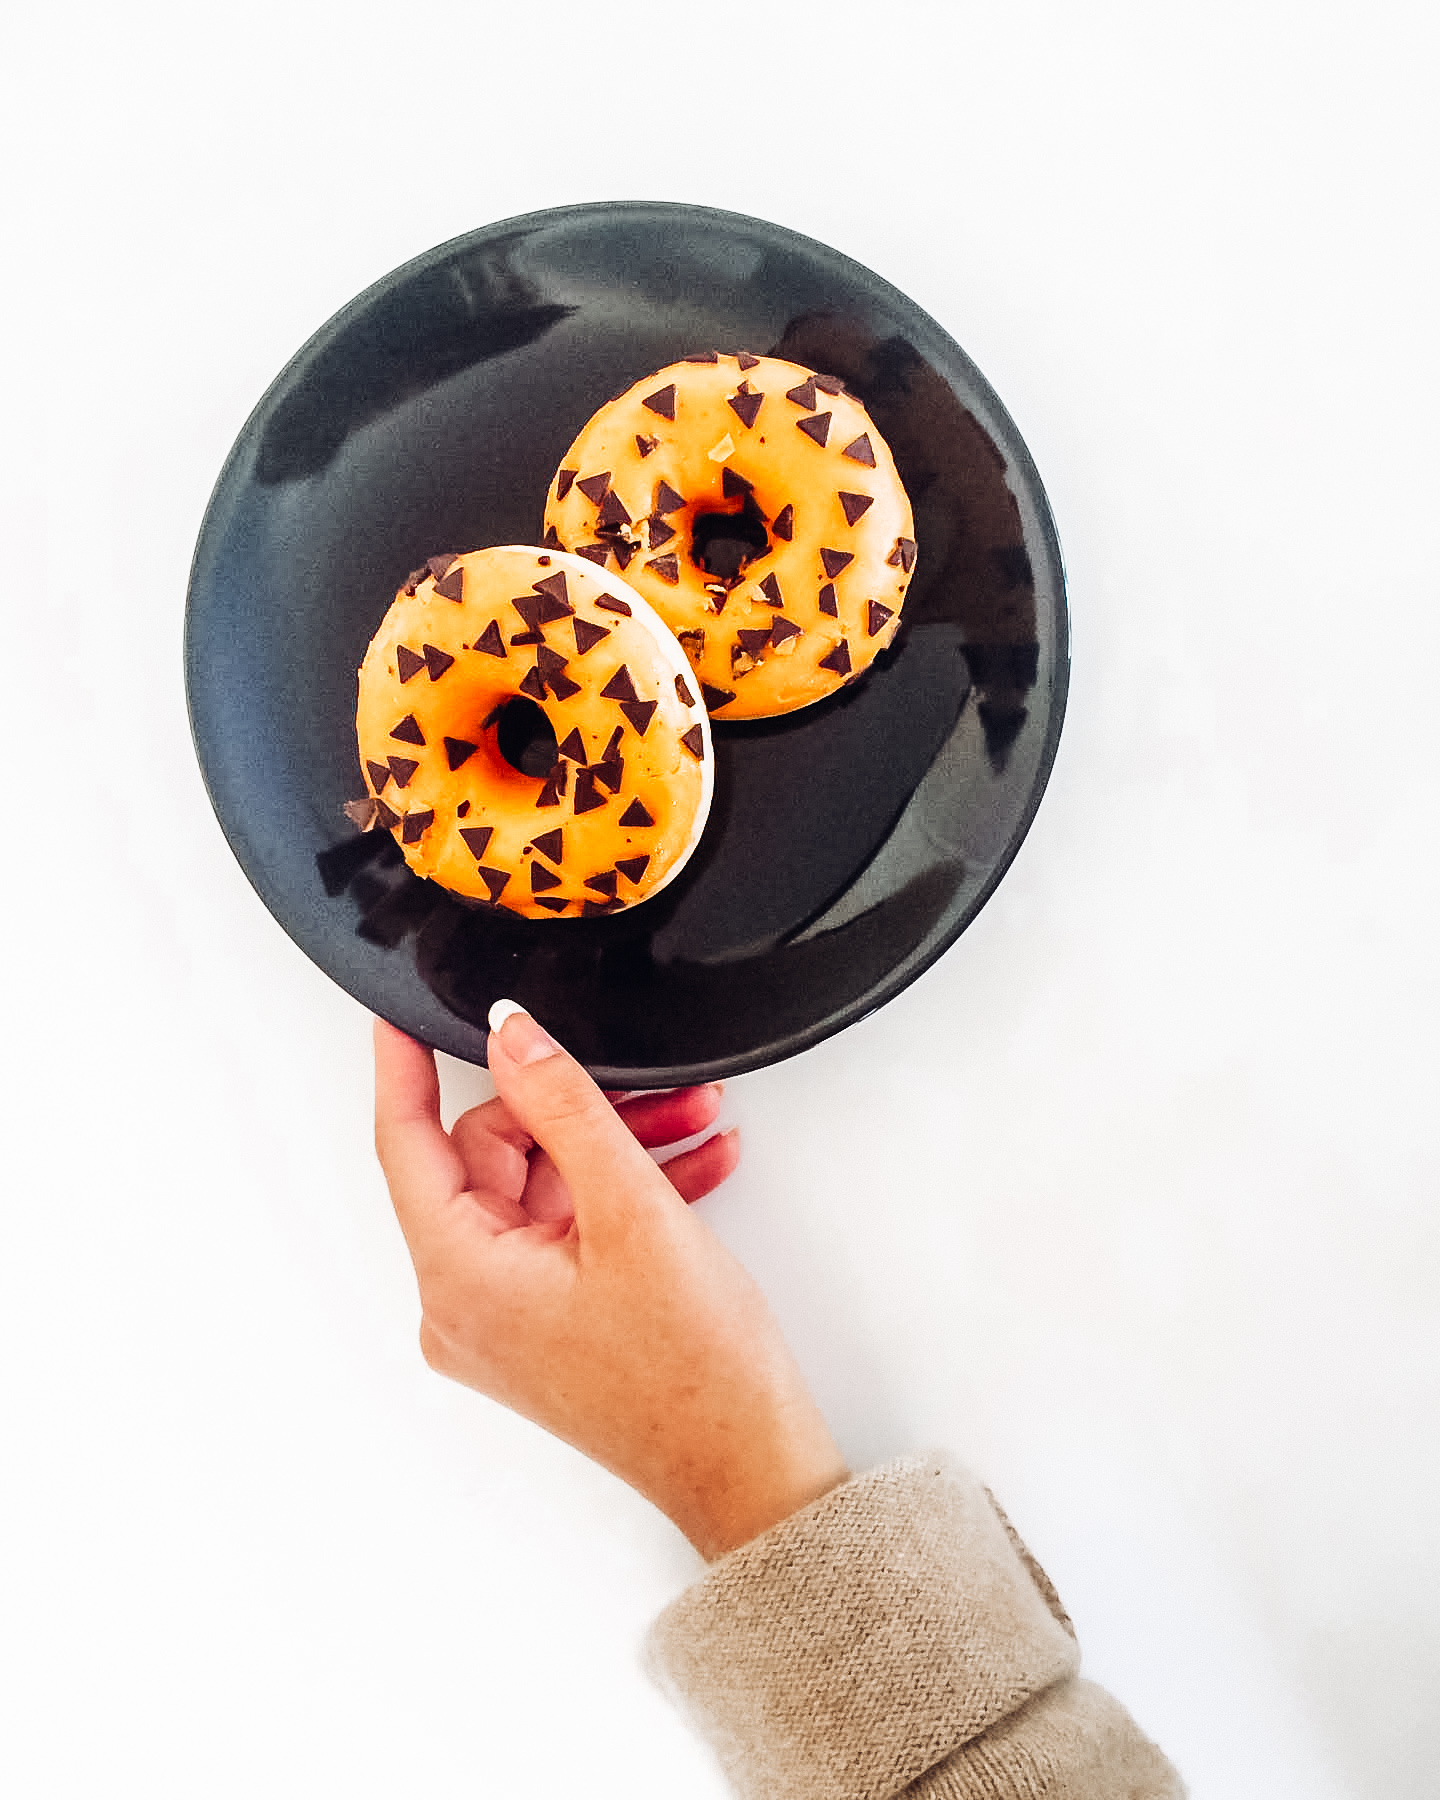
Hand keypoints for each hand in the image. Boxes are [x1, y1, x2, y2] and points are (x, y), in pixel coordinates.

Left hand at [373, 1005, 848, 1558]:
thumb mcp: (629, 1207)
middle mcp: (464, 1305)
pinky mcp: (547, 1326)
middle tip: (652, 1082)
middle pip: (494, 1160)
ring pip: (543, 1189)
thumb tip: (511, 1034)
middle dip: (577, 1110)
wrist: (750, 1470)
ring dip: (619, 1147)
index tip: (399, 1012)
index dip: (404, 1067)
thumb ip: (564, 1104)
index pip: (406, 1144)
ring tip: (698, 1120)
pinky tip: (695, 1166)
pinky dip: (625, 1194)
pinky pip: (569, 1230)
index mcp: (459, 1278)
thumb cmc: (694, 1370)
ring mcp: (506, 1320)